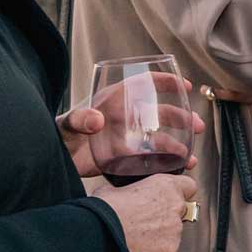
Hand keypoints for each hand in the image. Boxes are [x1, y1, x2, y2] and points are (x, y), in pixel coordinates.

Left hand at [59, 72, 204, 177]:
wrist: (52, 162)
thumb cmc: (58, 136)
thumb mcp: (66, 125)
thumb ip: (79, 119)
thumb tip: (98, 119)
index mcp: (114, 102)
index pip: (143, 85)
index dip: (165, 81)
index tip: (186, 85)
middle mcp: (125, 118)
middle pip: (160, 113)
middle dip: (182, 118)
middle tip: (198, 126)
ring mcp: (128, 139)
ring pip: (160, 139)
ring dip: (179, 145)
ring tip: (190, 157)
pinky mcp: (126, 159)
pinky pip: (152, 160)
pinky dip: (167, 164)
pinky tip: (179, 169)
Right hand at [94, 173, 199, 251]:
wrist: (101, 233)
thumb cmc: (105, 209)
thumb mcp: (115, 189)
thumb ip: (130, 190)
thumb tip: (121, 195)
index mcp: (166, 185)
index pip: (189, 185)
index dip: (179, 192)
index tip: (171, 197)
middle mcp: (176, 206)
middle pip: (182, 210)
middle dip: (168, 214)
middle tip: (147, 219)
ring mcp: (175, 229)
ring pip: (174, 231)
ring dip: (161, 233)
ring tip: (138, 234)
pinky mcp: (171, 248)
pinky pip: (168, 248)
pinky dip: (157, 249)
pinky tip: (140, 246)